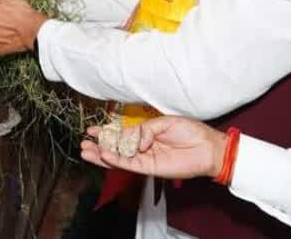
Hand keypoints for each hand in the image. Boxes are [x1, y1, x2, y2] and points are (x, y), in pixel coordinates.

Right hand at [80, 117, 227, 179]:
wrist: (207, 147)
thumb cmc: (190, 131)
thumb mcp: (164, 122)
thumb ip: (145, 129)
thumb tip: (132, 139)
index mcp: (145, 134)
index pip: (121, 134)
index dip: (106, 132)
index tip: (91, 130)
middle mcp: (142, 147)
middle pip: (115, 148)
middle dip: (99, 146)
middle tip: (83, 144)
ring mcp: (145, 158)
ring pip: (118, 158)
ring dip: (102, 155)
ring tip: (85, 152)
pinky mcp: (150, 168)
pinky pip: (129, 165)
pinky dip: (116, 160)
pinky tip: (104, 155)